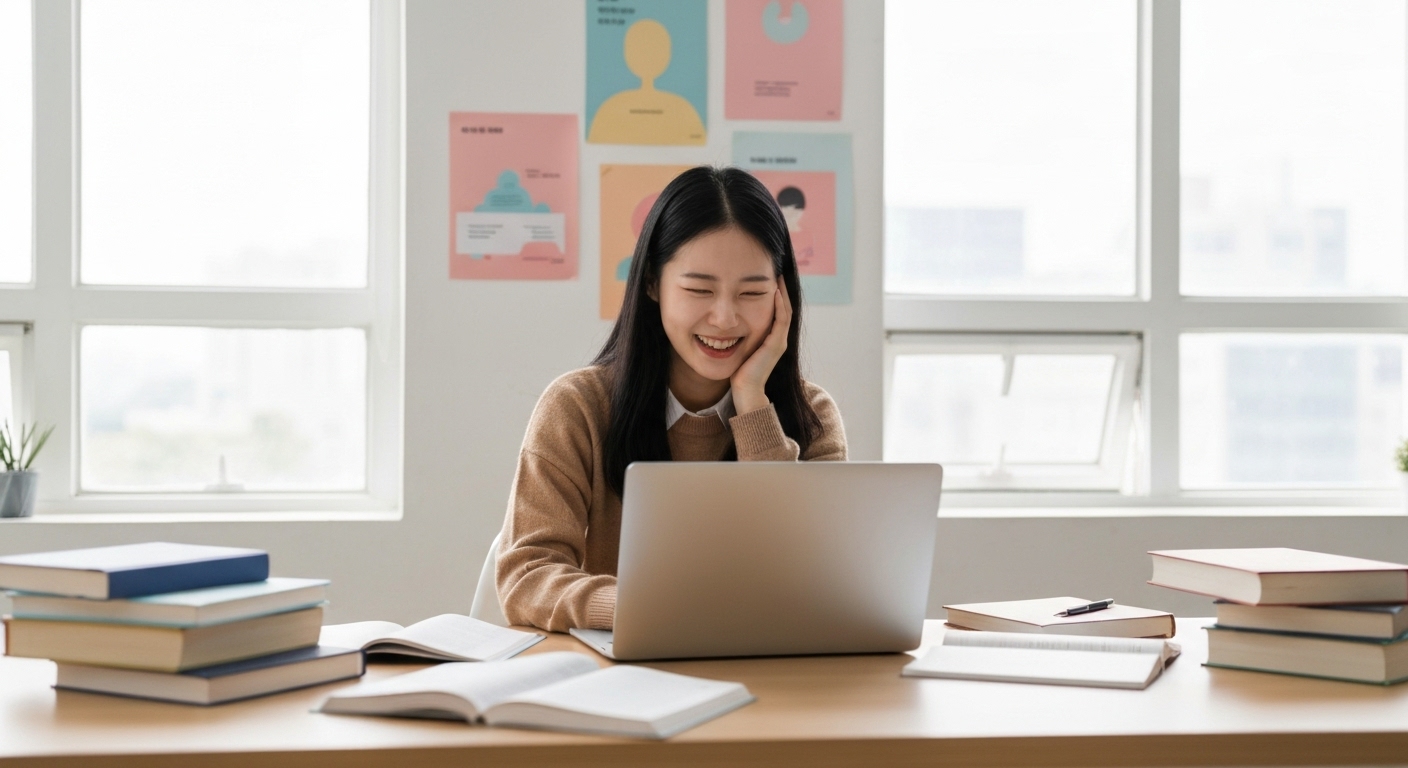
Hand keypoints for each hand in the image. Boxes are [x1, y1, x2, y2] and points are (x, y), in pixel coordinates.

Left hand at [731, 280, 791, 415]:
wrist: (745, 391)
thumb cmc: (737, 372)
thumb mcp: (738, 347)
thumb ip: (736, 334)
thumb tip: (722, 321)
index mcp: (770, 337)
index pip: (776, 309)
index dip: (773, 293)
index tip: (766, 276)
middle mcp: (778, 337)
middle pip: (784, 307)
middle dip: (780, 288)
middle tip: (775, 269)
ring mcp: (779, 340)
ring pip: (785, 310)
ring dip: (782, 292)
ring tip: (777, 275)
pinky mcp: (776, 344)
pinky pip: (781, 319)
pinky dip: (779, 305)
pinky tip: (774, 291)